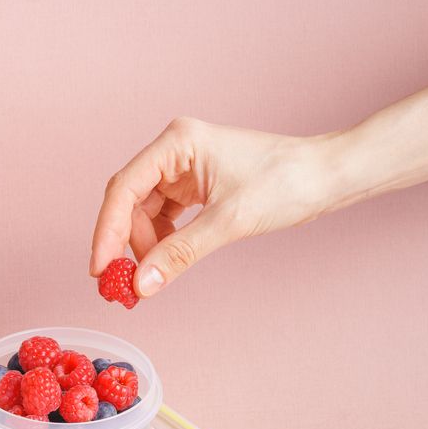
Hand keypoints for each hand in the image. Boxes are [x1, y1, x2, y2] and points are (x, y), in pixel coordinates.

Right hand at [90, 117, 340, 297]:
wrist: (328, 177)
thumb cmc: (288, 182)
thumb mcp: (229, 222)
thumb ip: (180, 253)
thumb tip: (141, 285)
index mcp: (178, 142)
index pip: (124, 188)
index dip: (106, 231)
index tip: (99, 269)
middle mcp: (175, 150)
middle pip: (129, 201)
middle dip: (123, 243)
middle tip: (120, 285)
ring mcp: (184, 168)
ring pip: (143, 212)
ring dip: (142, 246)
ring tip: (146, 279)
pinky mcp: (195, 185)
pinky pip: (163, 216)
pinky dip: (159, 242)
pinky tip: (164, 263)